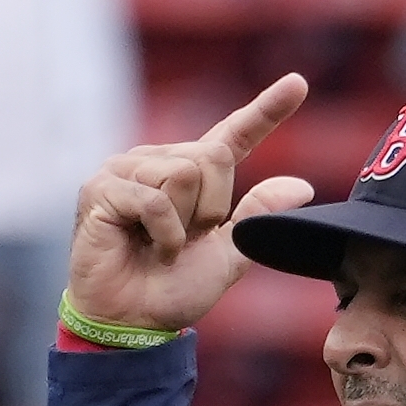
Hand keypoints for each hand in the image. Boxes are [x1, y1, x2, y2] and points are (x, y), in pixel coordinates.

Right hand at [66, 75, 319, 337]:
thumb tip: (303, 185)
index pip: (234, 135)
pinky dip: (163, 234)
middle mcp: (160, 160)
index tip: (299, 83)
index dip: (267, 110)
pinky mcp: (102, 187)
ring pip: (184, 174)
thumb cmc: (174, 289)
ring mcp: (127, 169)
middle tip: (185, 240)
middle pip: (212, 156)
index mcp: (193, 173)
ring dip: (183, 224)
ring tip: (160, 245)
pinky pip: (156, 200)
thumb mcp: (230, 255)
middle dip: (212, 207)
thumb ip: (259, 217)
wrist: (134, 322)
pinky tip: (145, 246)